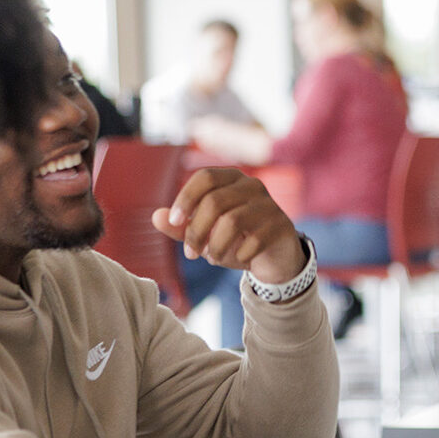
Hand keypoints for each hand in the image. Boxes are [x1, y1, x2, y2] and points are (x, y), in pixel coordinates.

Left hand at [151, 168, 304, 285]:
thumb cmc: (235, 240)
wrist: (272, 257)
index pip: (205, 177)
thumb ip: (181, 226)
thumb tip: (156, 217)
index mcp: (231, 179)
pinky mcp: (282, 225)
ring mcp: (270, 205)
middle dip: (196, 231)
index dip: (186, 197)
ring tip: (212, 258)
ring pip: (233, 221)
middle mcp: (252, 186)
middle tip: (190, 253)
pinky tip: (239, 259)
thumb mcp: (204, 234)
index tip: (174, 221)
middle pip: (215, 202)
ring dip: (215, 246)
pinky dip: (239, 255)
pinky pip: (254, 241)